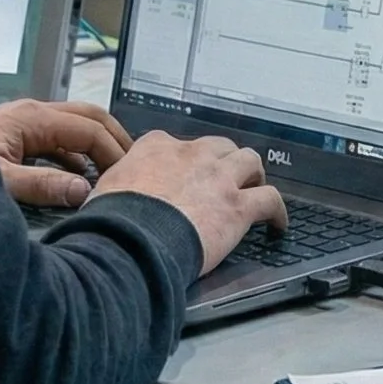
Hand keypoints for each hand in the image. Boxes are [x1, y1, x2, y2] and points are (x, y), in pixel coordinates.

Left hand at [0, 99, 132, 210]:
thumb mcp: (1, 181)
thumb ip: (43, 186)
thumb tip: (83, 189)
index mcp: (33, 118)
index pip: (89, 128)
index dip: (113, 150)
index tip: (129, 173)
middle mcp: (32, 114)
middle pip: (88, 116)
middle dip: (113, 137)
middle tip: (135, 163)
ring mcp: (24, 124)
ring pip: (73, 128)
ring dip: (95, 146)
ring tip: (113, 171)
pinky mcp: (16, 138)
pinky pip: (56, 142)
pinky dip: (75, 156)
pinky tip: (77, 178)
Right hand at [89, 130, 286, 274]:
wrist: (132, 240)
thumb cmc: (112, 221)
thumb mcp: (104, 191)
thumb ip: (117, 186)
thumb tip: (108, 199)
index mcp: (156, 148)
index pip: (174, 143)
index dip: (182, 159)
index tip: (182, 172)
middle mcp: (192, 154)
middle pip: (219, 146)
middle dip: (223, 160)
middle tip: (224, 179)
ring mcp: (218, 178)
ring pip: (249, 161)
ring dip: (252, 174)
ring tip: (254, 188)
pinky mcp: (238, 206)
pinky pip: (269, 199)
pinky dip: (277, 210)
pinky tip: (278, 222)